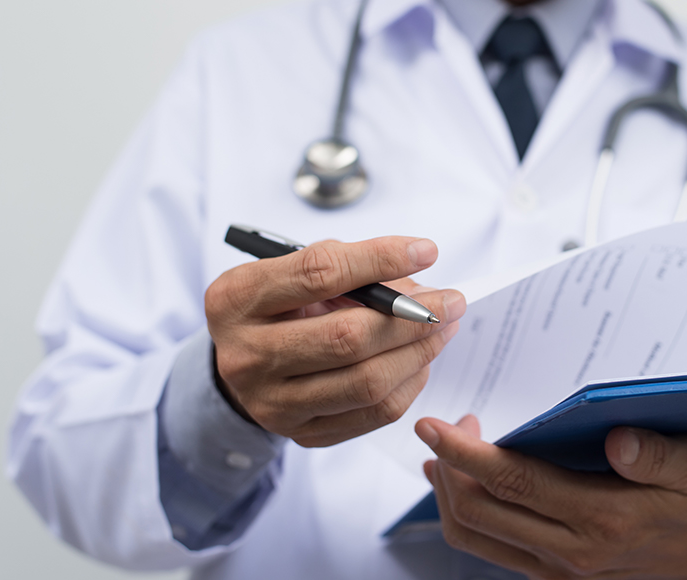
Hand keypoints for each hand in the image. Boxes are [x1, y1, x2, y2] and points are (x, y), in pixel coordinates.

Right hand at [203, 236, 465, 446]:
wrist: (242, 362)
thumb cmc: (275, 306)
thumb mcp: (289, 272)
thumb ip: (345, 271)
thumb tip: (418, 286)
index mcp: (235, 300)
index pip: (318, 274)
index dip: (379, 259)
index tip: (426, 251)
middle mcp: (246, 356)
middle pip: (345, 338)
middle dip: (412, 317)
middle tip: (451, 301)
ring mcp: (271, 403)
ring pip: (366, 382)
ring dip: (418, 352)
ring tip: (443, 329)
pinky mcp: (301, 434)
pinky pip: (374, 413)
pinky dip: (409, 384)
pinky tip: (419, 361)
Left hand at [418, 415, 686, 579]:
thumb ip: (659, 454)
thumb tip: (619, 440)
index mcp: (603, 519)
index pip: (514, 483)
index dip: (465, 453)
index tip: (432, 424)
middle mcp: (571, 552)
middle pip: (478, 511)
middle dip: (450, 464)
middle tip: (451, 425)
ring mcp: (555, 570)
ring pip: (473, 534)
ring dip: (449, 490)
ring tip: (448, 452)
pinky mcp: (548, 576)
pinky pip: (488, 547)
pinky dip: (464, 513)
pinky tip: (462, 482)